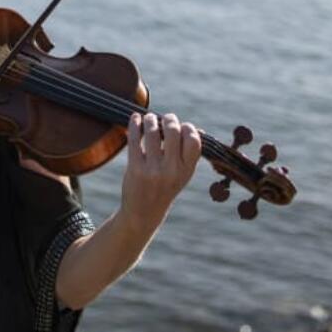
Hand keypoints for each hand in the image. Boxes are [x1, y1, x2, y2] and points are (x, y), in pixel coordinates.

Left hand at [119, 112, 201, 233]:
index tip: (182, 126)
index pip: (194, 141)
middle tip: (164, 118)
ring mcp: (153, 170)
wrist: (143, 214)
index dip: (188, 128)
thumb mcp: (182, 176)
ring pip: (152, 132)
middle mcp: (172, 171)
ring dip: (150, 119)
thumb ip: (188, 155)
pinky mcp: (135, 169)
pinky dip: (134, 124)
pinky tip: (135, 118)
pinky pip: (135, 139)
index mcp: (186, 171)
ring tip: (148, 118)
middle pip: (173, 131)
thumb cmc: (165, 188)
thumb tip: (197, 129)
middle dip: (169, 119)